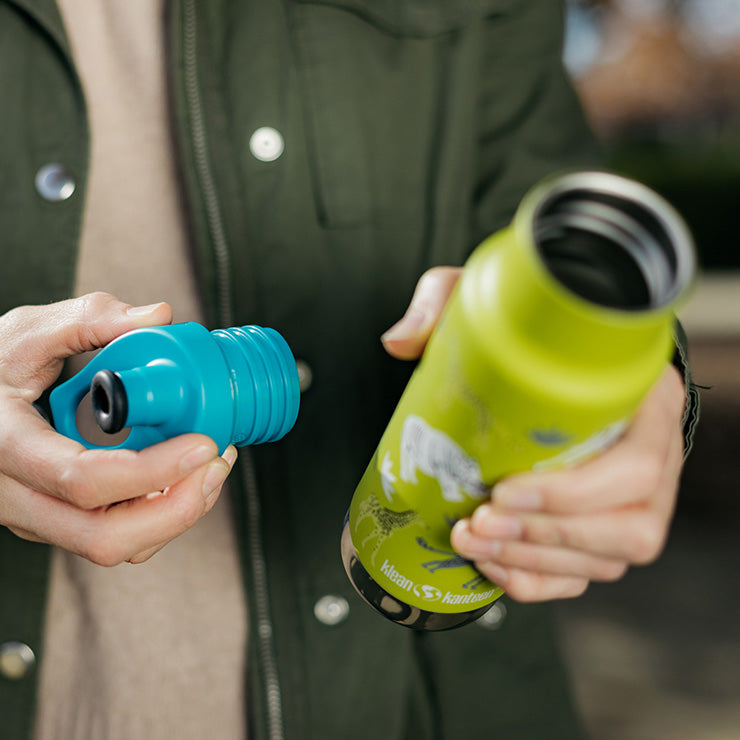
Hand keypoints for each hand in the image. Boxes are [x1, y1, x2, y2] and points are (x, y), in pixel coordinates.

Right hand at [0, 293, 235, 565]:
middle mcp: (17, 496)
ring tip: (213, 467)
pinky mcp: (58, 520)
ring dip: (176, 515)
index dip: (152, 471)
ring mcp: (37, 516)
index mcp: (7, 445)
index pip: (83, 480)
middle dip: (176, 509)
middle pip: (103, 537)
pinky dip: (161, 516)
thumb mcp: (26, 332)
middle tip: (216, 463)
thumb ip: (89, 319)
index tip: (203, 443)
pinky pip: (116, 537)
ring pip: (114, 546)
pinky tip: (189, 477)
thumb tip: (158, 316)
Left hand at [383, 267, 686, 602]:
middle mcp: (653, 455)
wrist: (556, 361)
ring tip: (473, 542)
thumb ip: (447, 306)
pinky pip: (588, 572)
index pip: (640, 462)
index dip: (576, 491)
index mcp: (644, 401)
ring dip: (534, 560)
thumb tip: (398, 342)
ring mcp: (635, 498)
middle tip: (477, 523)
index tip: (504, 489)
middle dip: (544, 535)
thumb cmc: (537, 335)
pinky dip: (539, 579)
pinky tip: (493, 565)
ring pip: (608, 556)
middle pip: (630, 524)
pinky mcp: (605, 526)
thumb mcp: (490, 302)